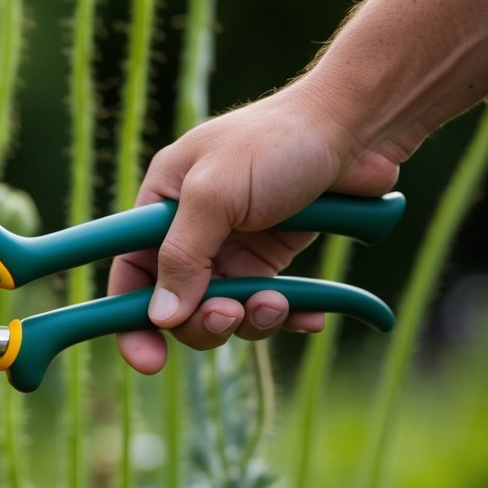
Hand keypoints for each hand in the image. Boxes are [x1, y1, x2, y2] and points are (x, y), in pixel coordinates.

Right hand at [108, 81, 400, 373]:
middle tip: (230, 315)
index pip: (130, 271)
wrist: (356, 126)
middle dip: (203, 321)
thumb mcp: (214, 194)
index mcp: (161, 205)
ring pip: (224, 311)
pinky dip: (287, 315)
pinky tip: (309, 317)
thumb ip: (182, 256)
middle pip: (177, 304)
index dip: (130, 318)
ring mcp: (233, 247)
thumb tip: (160, 318)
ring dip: (250, 319)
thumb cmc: (277, 143)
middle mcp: (192, 230)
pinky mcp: (273, 257)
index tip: (148, 361)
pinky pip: (267, 304)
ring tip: (277, 302)